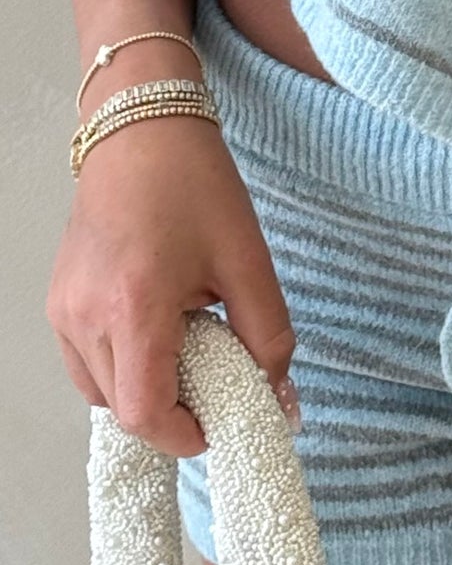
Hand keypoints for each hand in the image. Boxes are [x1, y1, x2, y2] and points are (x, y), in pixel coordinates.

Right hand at [47, 117, 297, 457]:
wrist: (142, 129)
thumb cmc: (194, 183)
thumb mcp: (247, 260)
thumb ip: (269, 337)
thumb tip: (281, 401)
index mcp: (133, 306)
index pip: (145, 412)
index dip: (187, 435)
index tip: (222, 423)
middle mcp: (84, 316)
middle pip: (123, 409)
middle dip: (174, 411)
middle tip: (216, 375)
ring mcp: (63, 311)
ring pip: (101, 391)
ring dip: (146, 388)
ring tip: (188, 341)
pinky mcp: (58, 302)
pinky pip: (87, 363)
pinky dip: (123, 366)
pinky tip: (158, 329)